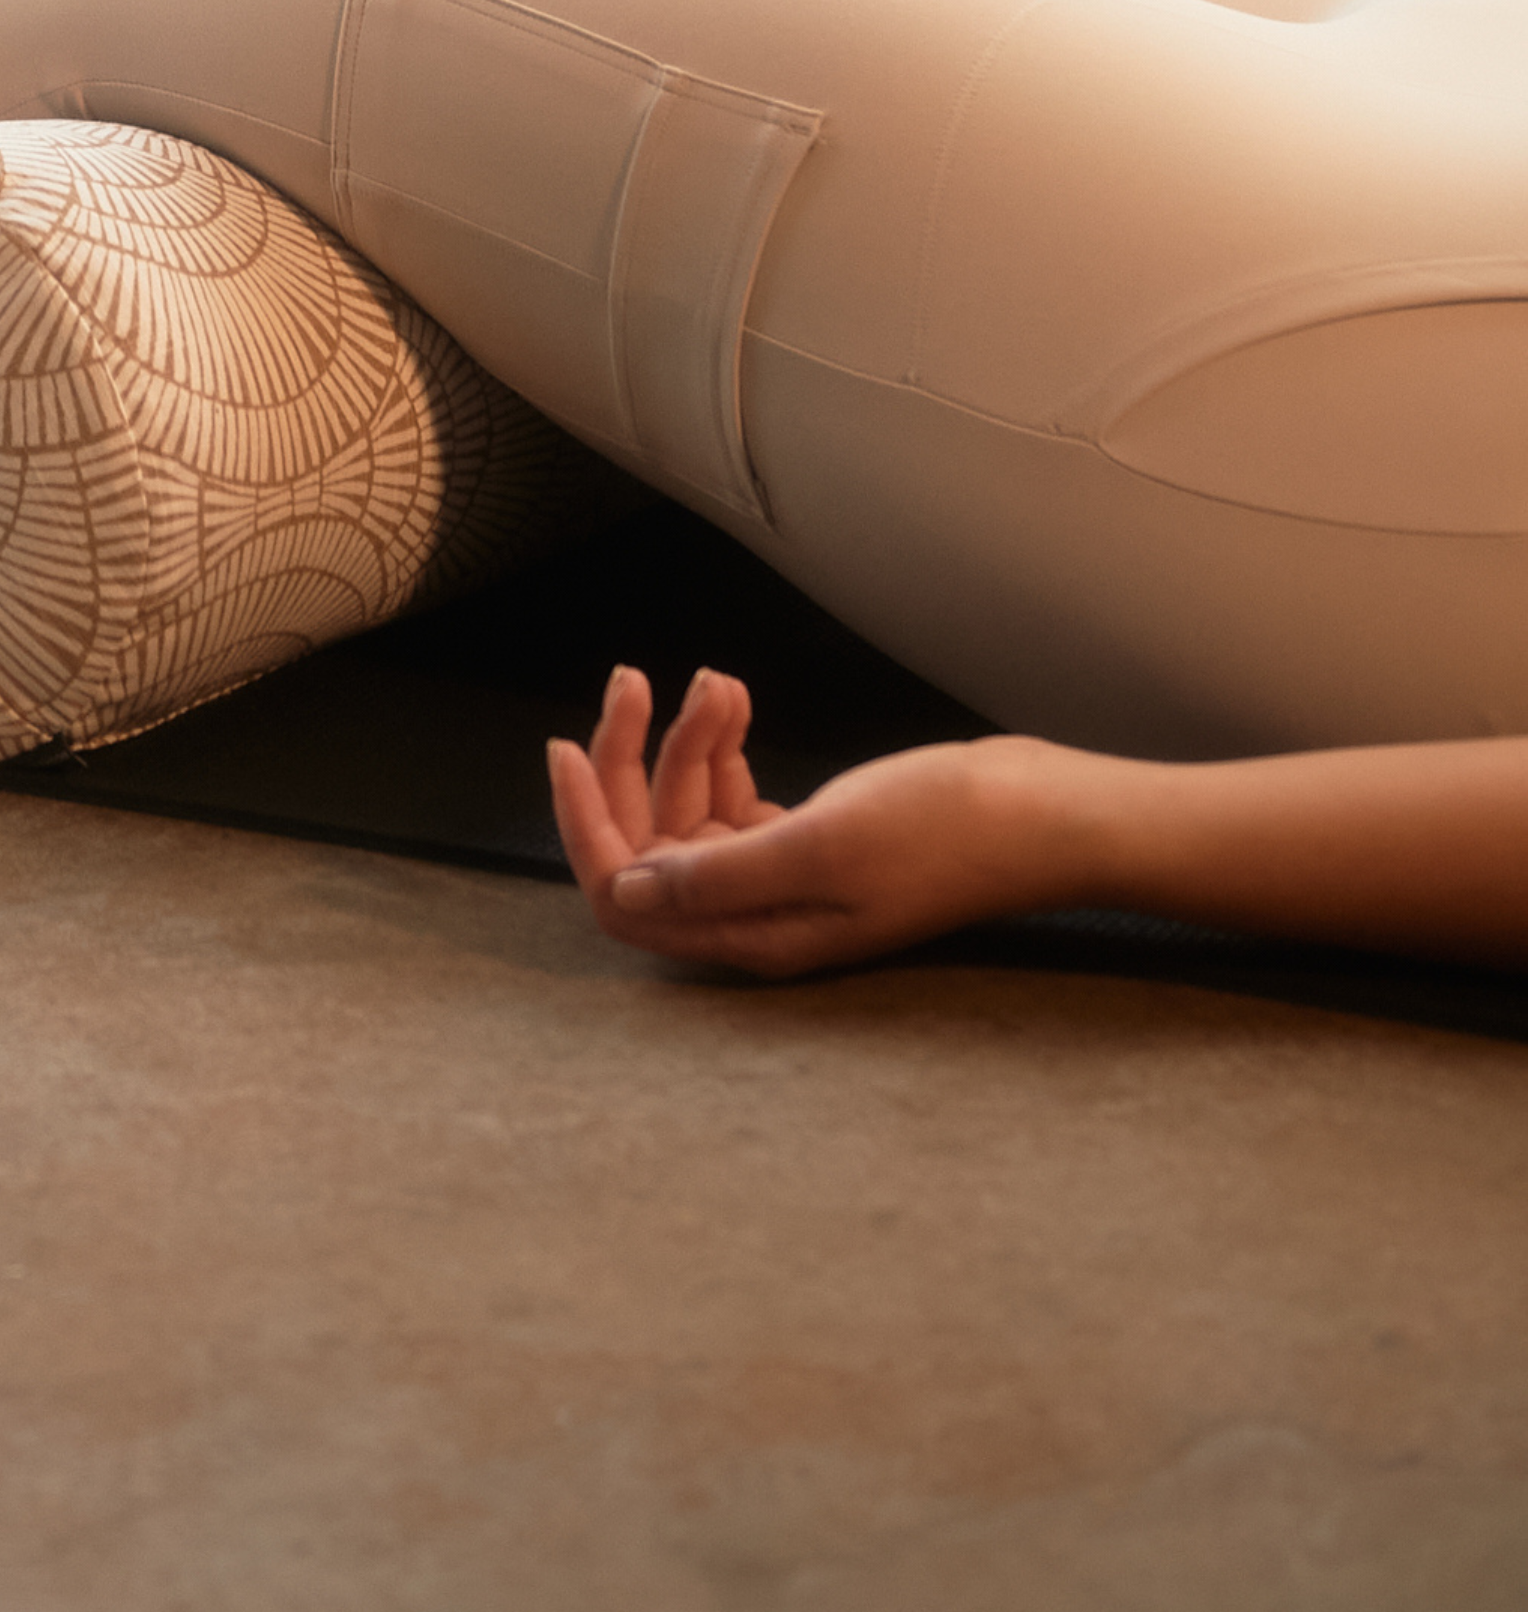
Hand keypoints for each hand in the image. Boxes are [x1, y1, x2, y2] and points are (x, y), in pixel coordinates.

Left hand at [545, 666, 1059, 976]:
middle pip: (647, 843)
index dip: (585, 826)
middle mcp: (756, 913)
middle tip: (635, 679)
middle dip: (629, 760)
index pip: (625, 896)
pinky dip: (724, 743)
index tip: (565, 747)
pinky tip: (736, 697)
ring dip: (687, 738)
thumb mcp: (822, 846)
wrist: (1045, 813)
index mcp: (753, 933)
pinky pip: (733, 794)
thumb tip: (623, 889)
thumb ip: (717, 874)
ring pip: (689, 807)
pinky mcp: (808, 839)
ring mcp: (781, 877)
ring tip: (718, 683)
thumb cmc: (948, 831)